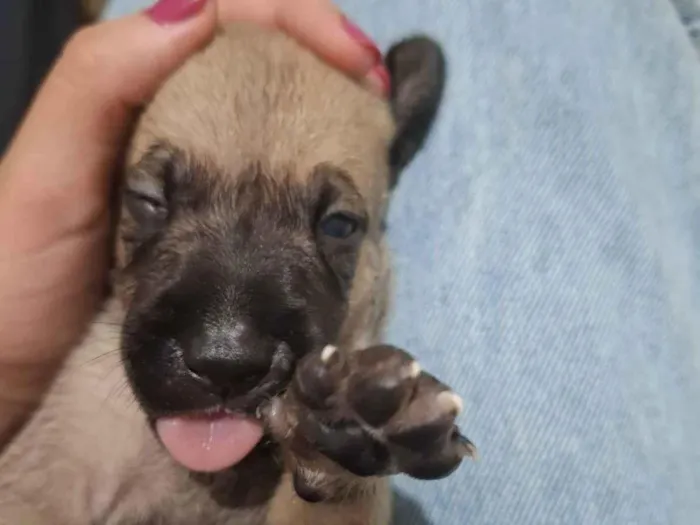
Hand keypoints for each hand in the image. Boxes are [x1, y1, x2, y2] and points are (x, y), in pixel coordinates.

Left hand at [0, 0, 388, 447]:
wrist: (17, 379)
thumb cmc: (19, 280)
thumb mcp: (42, 176)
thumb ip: (98, 86)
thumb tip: (199, 12)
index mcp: (133, 95)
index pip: (227, 18)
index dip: (298, 21)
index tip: (355, 64)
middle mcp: (173, 126)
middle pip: (265, 59)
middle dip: (328, 59)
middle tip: (376, 92)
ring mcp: (201, 181)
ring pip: (277, 117)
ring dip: (331, 112)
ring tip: (373, 127)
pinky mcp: (217, 232)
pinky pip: (276, 186)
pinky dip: (315, 178)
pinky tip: (338, 188)